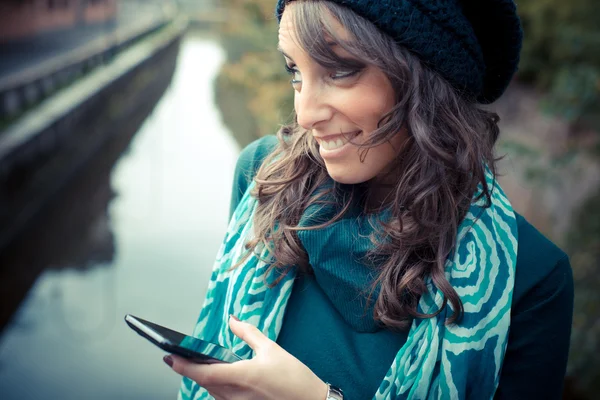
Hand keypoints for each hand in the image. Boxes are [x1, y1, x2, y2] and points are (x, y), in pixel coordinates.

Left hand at [164, 315, 328, 399]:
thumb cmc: (295, 378)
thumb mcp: (272, 349)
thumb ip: (248, 333)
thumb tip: (232, 320)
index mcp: (243, 376)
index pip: (203, 373)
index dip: (183, 366)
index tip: (169, 357)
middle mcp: (237, 395)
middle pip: (204, 383)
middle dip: (192, 370)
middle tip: (181, 357)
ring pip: (212, 392)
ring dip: (205, 380)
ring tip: (202, 365)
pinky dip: (218, 389)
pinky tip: (224, 380)